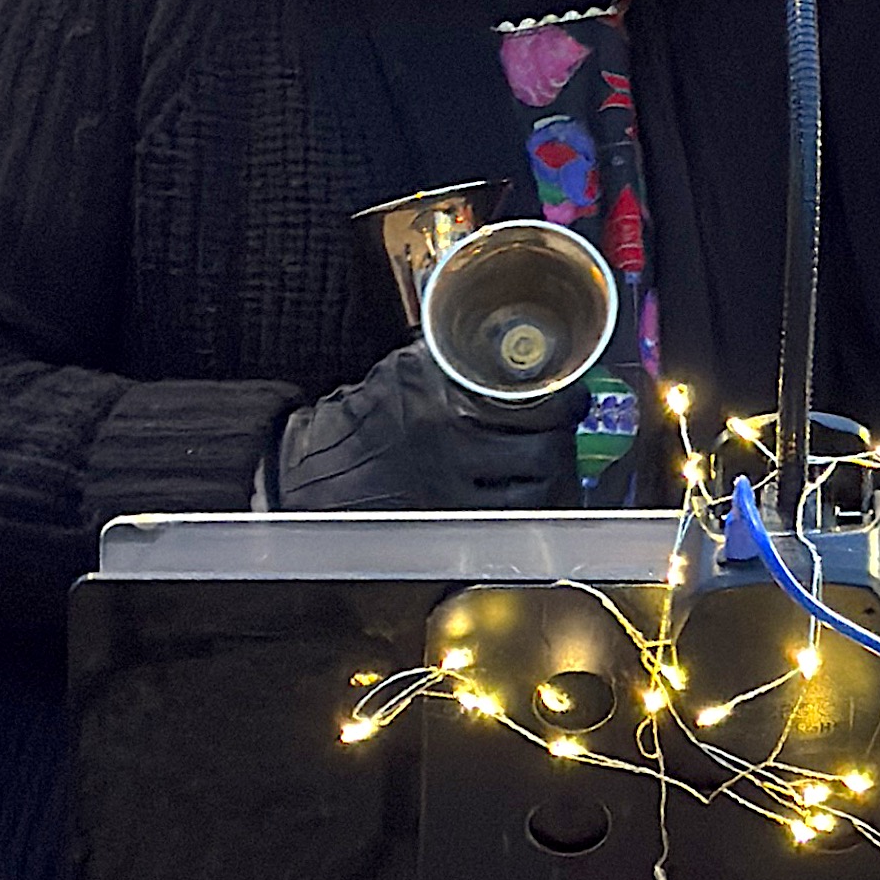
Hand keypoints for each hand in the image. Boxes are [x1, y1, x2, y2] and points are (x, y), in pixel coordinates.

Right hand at [271, 338, 580, 514]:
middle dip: (563, 444)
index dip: (565, 404)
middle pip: (545, 456)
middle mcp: (451, 454)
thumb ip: (454, 361)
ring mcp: (450, 498)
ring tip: (552, 468)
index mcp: (444, 407)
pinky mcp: (445, 531)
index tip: (572, 398)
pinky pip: (508, 527)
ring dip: (554, 483)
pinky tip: (529, 501)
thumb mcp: (404, 372)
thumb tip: (505, 349)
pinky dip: (527, 515)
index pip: (535, 408)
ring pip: (535, 499)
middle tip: (563, 435)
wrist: (307, 473)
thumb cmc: (357, 420)